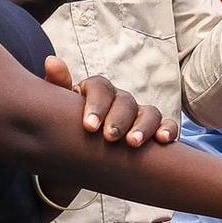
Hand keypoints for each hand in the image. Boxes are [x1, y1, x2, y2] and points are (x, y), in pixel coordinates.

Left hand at [42, 56, 175, 146]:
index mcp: (96, 93)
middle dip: (119, 119)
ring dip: (143, 126)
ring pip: (149, 112)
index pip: (100, 87)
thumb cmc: (67, 132)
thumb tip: (52, 61)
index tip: (89, 127)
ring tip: (133, 144)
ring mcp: (138, 115)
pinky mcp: (154, 131)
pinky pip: (167, 125)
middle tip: (109, 138)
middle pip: (125, 101)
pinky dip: (168, 129)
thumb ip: (56, 87)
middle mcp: (120, 101)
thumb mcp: (56, 112)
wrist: (76, 161)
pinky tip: (163, 140)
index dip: (97, 104)